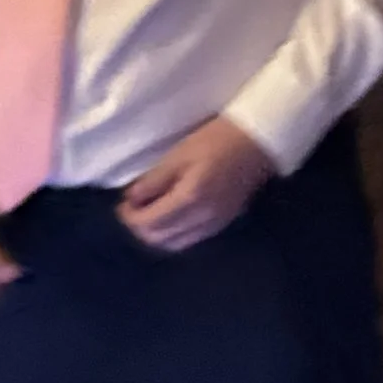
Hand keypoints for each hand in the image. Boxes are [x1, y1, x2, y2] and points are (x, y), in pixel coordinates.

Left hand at [119, 117, 274, 252]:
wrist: (260, 139)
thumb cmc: (218, 138)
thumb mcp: (180, 153)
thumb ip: (154, 179)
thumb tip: (131, 199)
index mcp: (190, 199)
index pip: (149, 223)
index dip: (129, 217)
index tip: (122, 203)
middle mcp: (202, 219)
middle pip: (160, 239)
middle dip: (140, 228)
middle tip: (132, 210)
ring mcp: (215, 224)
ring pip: (175, 245)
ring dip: (157, 235)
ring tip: (149, 214)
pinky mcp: (224, 223)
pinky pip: (191, 240)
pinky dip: (174, 235)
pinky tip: (171, 219)